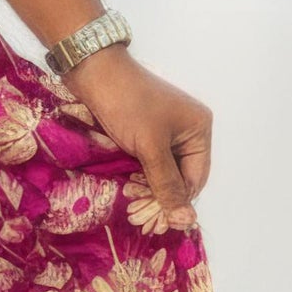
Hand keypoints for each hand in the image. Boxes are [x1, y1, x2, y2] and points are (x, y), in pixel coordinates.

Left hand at [57, 44, 209, 231]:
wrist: (92, 71)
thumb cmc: (127, 104)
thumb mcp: (150, 147)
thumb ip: (167, 184)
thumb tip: (187, 221)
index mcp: (199, 129)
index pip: (195, 178)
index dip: (177, 200)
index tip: (156, 220)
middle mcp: (185, 130)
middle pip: (178, 175)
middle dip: (160, 193)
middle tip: (139, 214)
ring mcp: (162, 129)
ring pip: (159, 169)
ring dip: (145, 184)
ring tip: (129, 201)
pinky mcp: (140, 130)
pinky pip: (144, 159)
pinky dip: (134, 171)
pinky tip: (122, 183)